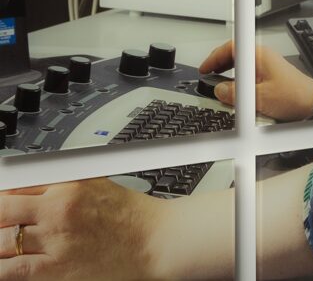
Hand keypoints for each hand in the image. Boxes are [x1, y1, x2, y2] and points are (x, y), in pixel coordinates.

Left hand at [0, 179, 164, 279]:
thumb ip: (61, 183)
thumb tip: (28, 186)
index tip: (2, 204)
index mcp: (68, 184)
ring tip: (3, 244)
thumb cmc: (131, 216)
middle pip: (1, 210)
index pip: (14, 185)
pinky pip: (11, 270)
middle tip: (0, 224)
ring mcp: (56, 239)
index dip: (1, 196)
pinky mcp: (56, 268)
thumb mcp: (96, 183)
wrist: (156, 241)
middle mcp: (59, 209)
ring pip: (1, 240)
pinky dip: (0, 267)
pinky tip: (2, 264)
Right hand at [199, 40, 312, 120]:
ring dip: (228, 71)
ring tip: (218, 82)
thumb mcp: (259, 97)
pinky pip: (250, 73)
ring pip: (242, 64)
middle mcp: (264, 57)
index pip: (231, 47)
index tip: (205, 67)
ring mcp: (268, 65)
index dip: (214, 56)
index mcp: (259, 55)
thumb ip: (236, 94)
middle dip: (219, 63)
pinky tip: (236, 89)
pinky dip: (239, 79)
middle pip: (235, 54)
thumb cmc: (294, 95)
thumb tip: (220, 90)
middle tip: (208, 73)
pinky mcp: (271, 75)